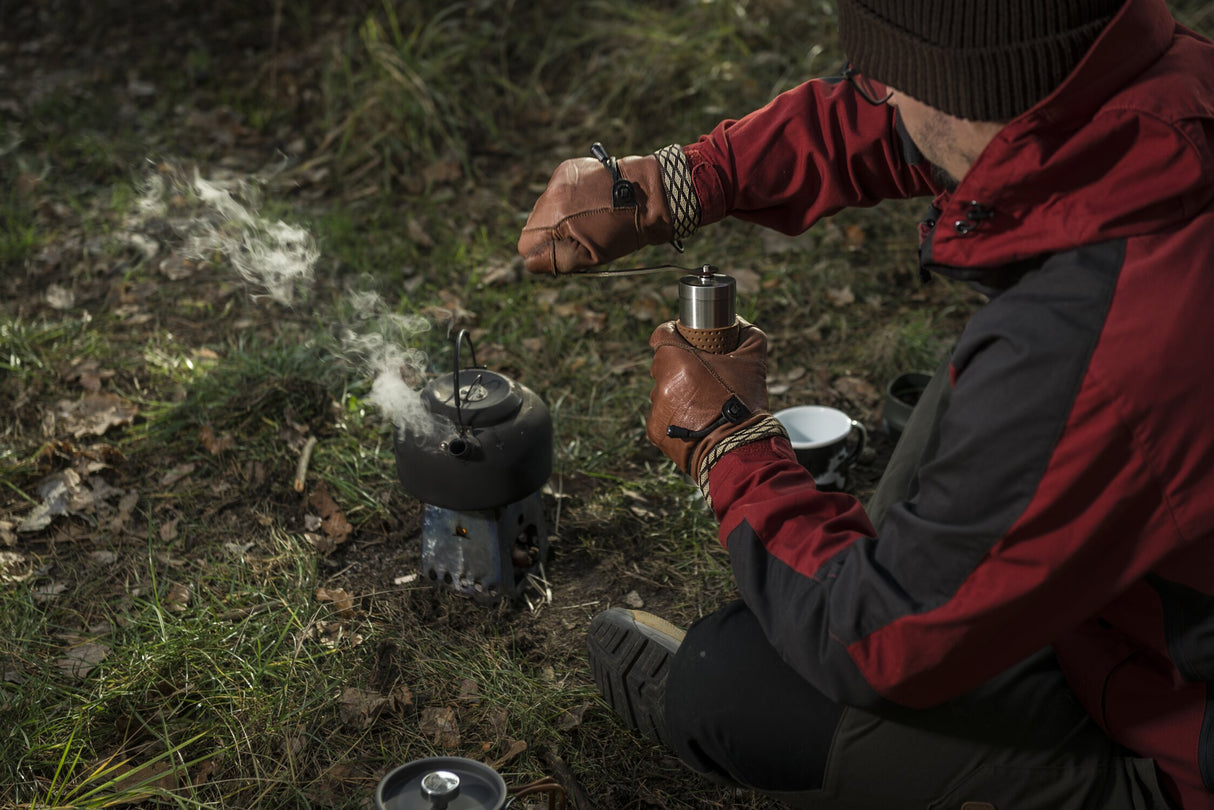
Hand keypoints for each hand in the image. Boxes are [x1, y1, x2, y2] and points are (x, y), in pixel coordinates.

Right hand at [518, 154, 672, 274]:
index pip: (525, 243)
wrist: (648, 195)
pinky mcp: (568, 168)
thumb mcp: (590, 256)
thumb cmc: (623, 231)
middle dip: (551, 235)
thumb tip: (531, 261)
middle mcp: (552, 194)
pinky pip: (556, 192)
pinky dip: (567, 200)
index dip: (542, 254)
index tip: (563, 253)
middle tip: (579, 236)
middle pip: (533, 225)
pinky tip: (588, 203)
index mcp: (556, 217)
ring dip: (558, 218)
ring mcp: (559, 178)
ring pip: (544, 208)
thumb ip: (555, 260)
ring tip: (586, 219)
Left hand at [647, 320, 778, 479]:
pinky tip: (695, 421)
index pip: (662, 334)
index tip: (687, 340)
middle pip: (663, 365)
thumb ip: (748, 335)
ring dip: (676, 393)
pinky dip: (674, 417)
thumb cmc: (743, 403)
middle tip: (702, 376)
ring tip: (702, 403)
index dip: (675, 334)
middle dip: (679, 366)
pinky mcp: (654, 431)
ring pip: (662, 391)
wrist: (737, 450)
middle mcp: (660, 382)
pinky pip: (661, 416)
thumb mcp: (753, 362)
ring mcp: (655, 408)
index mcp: (676, 358)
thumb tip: (741, 325)